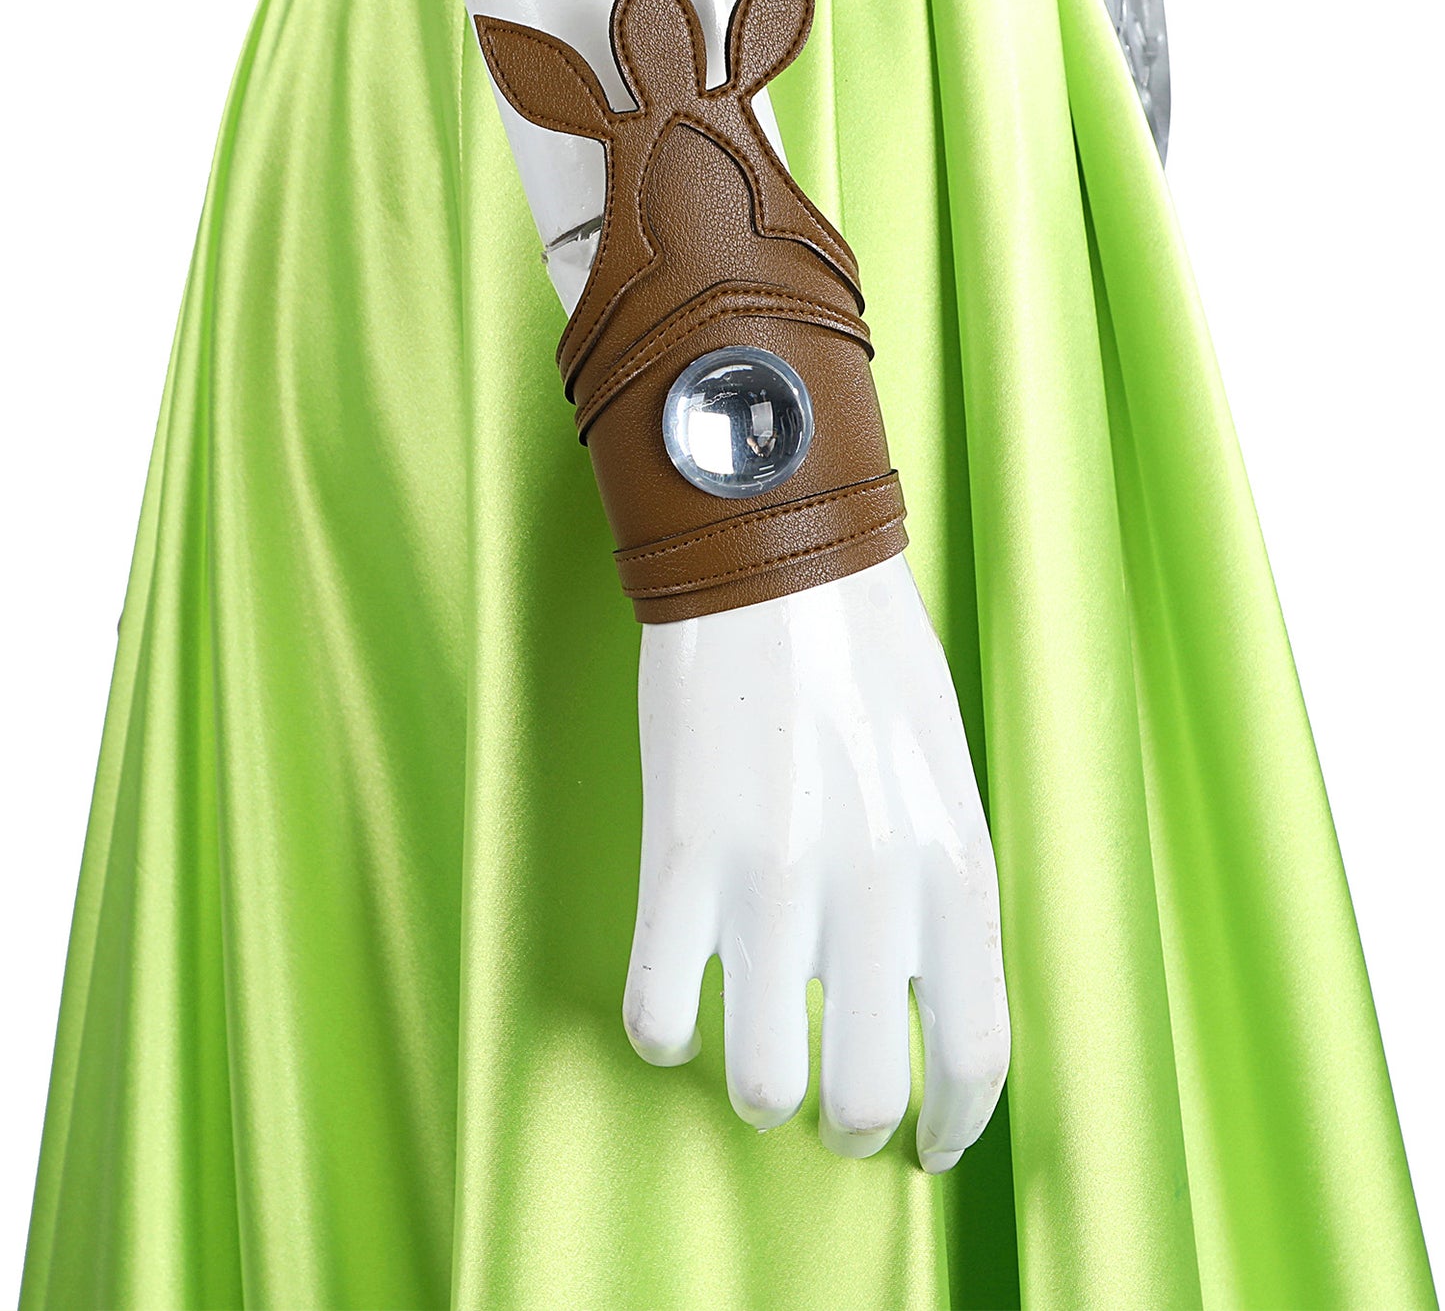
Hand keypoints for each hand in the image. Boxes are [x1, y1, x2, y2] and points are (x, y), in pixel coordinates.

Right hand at [624, 553, 1008, 1170]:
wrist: (775, 563)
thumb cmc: (869, 658)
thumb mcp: (944, 775)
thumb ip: (942, 887)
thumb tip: (911, 987)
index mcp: (955, 867)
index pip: (975, 1053)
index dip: (953, 1123)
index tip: (930, 1143)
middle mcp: (873, 891)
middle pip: (863, 1093)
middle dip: (847, 1125)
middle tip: (829, 1110)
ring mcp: (770, 879)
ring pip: (762, 1079)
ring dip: (759, 1091)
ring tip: (755, 1060)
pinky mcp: (678, 857)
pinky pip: (659, 1012)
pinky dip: (665, 1034)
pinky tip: (676, 1008)